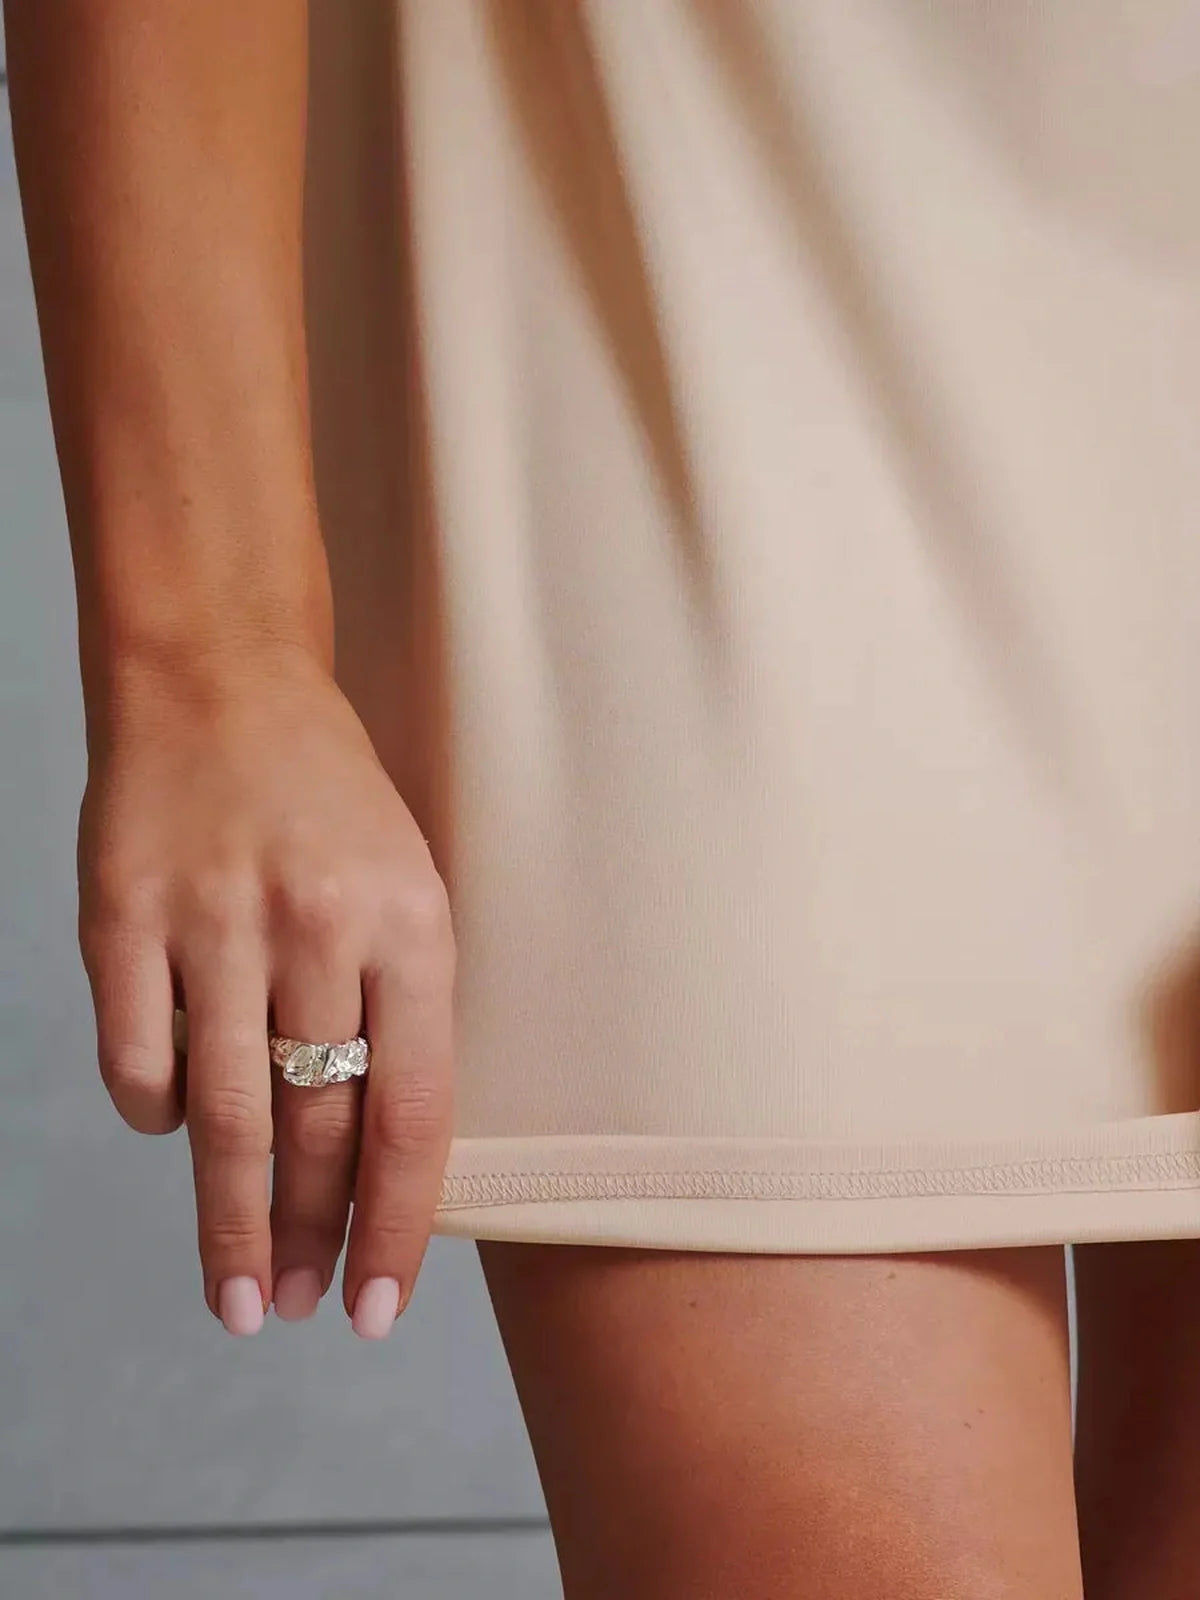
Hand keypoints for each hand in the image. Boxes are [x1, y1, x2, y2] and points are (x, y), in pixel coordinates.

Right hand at [76, 646, 455, 1336]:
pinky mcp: (121, 917)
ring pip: (225, 1117)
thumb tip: (378, 1157)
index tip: (376, 1307)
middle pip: (315, 1131)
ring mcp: (212, 922)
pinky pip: (137, 1061)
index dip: (395, 1225)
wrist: (223, 680)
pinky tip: (175, 1128)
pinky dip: (156, 1114)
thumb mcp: (406, 885)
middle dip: (309, 1239)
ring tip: (239, 1290)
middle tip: (295, 1308)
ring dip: (231, 1220)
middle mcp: (314, 929)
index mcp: (409, 925)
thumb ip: (397, 1007)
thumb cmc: (329, 800)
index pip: (411, 1113)